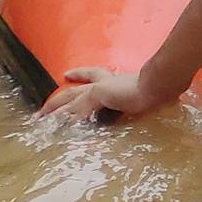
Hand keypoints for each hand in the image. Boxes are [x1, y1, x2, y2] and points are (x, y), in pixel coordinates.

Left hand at [37, 67, 179, 121]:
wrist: (160, 85)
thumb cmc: (160, 89)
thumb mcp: (149, 95)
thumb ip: (144, 100)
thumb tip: (156, 103)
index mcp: (116, 81)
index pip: (94, 75)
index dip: (80, 74)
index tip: (67, 75)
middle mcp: (105, 83)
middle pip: (74, 90)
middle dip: (57, 99)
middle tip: (42, 110)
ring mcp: (99, 90)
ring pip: (69, 99)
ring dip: (54, 110)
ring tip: (40, 120)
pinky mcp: (98, 97)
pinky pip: (77, 111)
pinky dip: (67, 120)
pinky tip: (56, 128)